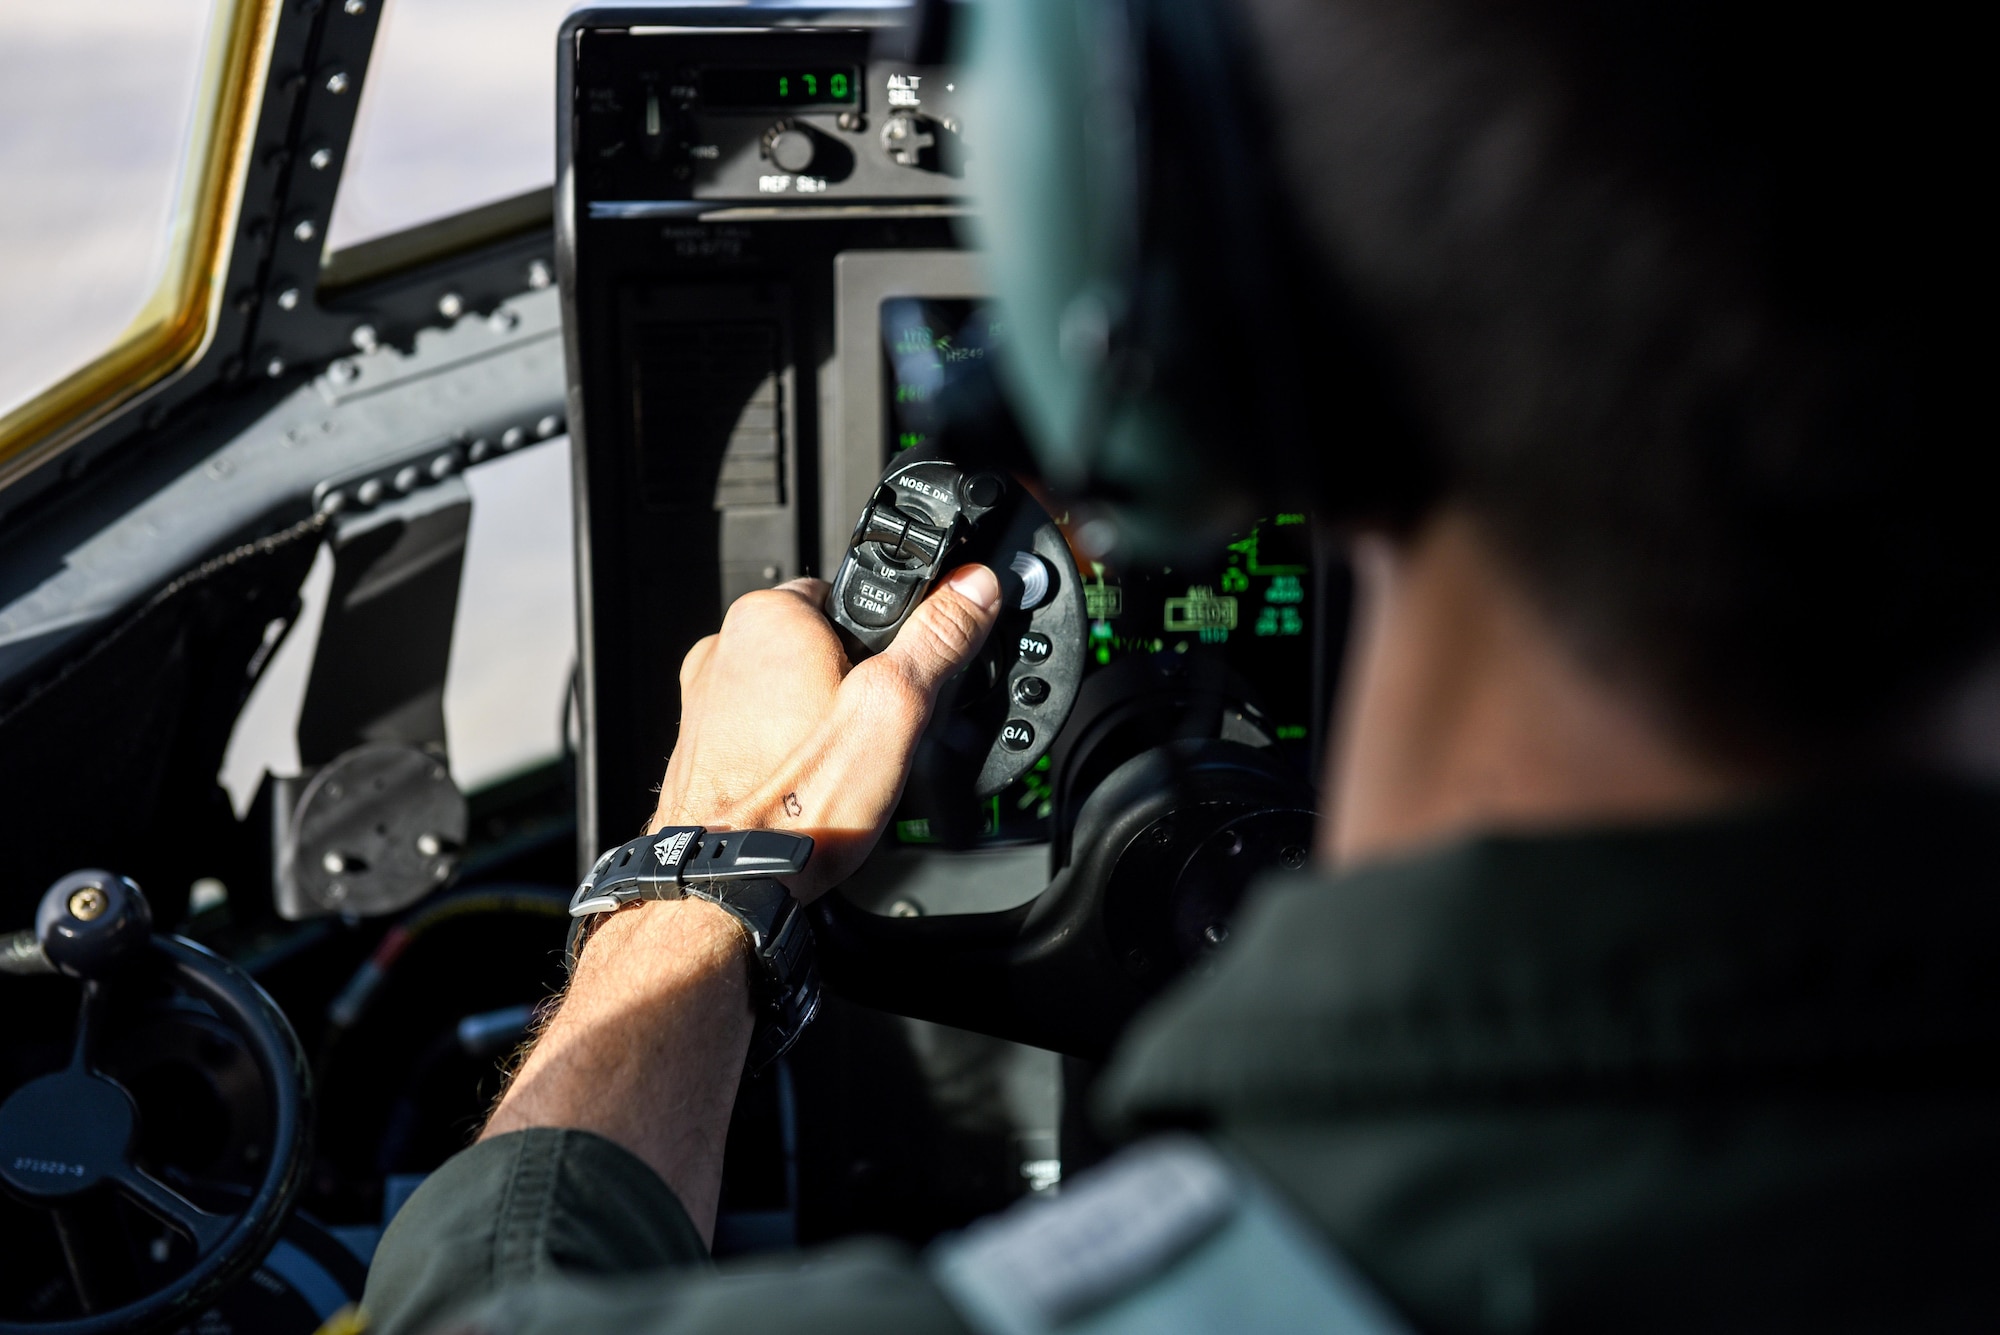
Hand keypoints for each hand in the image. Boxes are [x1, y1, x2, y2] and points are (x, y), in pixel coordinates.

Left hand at [651, 564, 1002, 900]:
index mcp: (769, 617)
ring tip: (838, 768)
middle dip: (855, 682)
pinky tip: (808, 784)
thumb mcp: (894, 712)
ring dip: (821, 718)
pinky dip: (788, 748)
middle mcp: (726, 646)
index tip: (902, 682)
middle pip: (823, 643)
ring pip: (792, 687)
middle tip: (871, 737)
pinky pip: (763, 727)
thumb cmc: (799, 807)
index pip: (852, 593)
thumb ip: (938, 640)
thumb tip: (974, 588)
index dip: (891, 639)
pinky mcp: (701, 743)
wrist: (728, 885)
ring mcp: (706, 697)